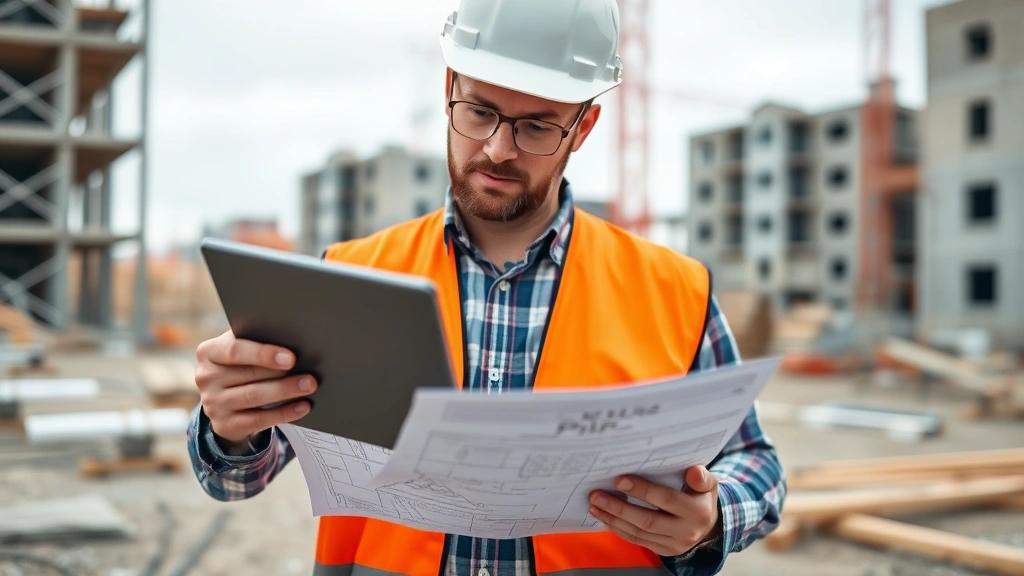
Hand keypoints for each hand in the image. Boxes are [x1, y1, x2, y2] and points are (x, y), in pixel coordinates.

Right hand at [194, 330, 316, 444]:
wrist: (227, 401)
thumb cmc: (243, 366)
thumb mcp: (243, 352)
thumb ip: (258, 342)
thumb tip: (294, 342)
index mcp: (209, 352)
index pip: (235, 350)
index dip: (263, 354)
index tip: (290, 358)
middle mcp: (206, 377)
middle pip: (249, 374)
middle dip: (282, 375)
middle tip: (310, 375)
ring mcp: (213, 403)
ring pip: (254, 397)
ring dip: (285, 392)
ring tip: (309, 386)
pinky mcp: (224, 425)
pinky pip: (258, 420)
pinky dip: (284, 413)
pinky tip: (302, 407)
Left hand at [588, 466, 721, 556]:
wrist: (709, 526)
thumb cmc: (701, 497)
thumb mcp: (708, 484)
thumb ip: (701, 477)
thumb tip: (694, 471)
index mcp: (697, 511)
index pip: (666, 500)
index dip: (642, 490)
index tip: (619, 480)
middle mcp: (686, 531)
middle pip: (647, 520)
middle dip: (619, 507)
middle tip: (597, 494)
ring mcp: (674, 544)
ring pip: (639, 532)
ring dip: (613, 518)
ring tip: (595, 505)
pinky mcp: (663, 551)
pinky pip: (637, 540)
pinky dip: (618, 529)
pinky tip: (605, 517)